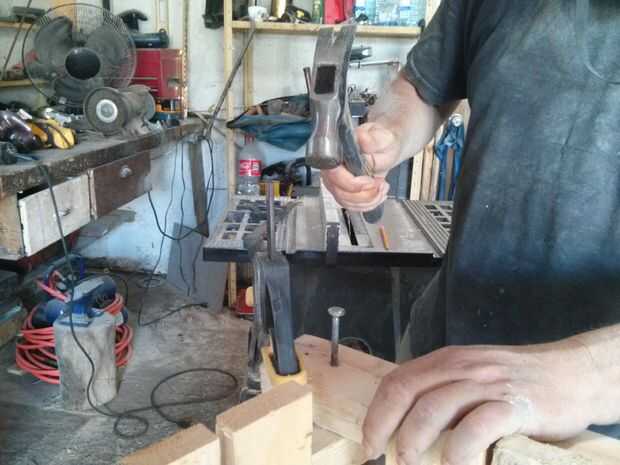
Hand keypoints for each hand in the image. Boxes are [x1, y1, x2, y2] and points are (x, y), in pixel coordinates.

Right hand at [321, 122, 400, 211]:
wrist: (385, 147)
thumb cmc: (381, 140)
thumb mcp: (382, 137)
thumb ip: (372, 140)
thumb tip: (362, 137)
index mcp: (337, 153)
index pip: (334, 175)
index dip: (353, 184)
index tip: (370, 181)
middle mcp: (332, 169)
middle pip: (340, 193)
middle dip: (364, 194)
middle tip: (379, 185)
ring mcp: (336, 182)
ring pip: (346, 202)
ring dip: (368, 200)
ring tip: (381, 187)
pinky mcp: (343, 192)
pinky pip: (352, 206)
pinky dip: (369, 204)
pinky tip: (378, 194)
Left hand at [362, 337, 614, 464]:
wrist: (573, 373)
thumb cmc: (519, 379)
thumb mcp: (474, 374)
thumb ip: (444, 389)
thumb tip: (407, 422)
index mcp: (447, 361)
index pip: (398, 381)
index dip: (376, 412)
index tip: (368, 441)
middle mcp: (461, 368)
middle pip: (407, 392)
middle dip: (382, 426)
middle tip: (375, 455)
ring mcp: (486, 385)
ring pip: (434, 408)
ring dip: (412, 440)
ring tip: (405, 463)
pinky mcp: (512, 406)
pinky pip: (475, 428)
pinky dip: (457, 451)